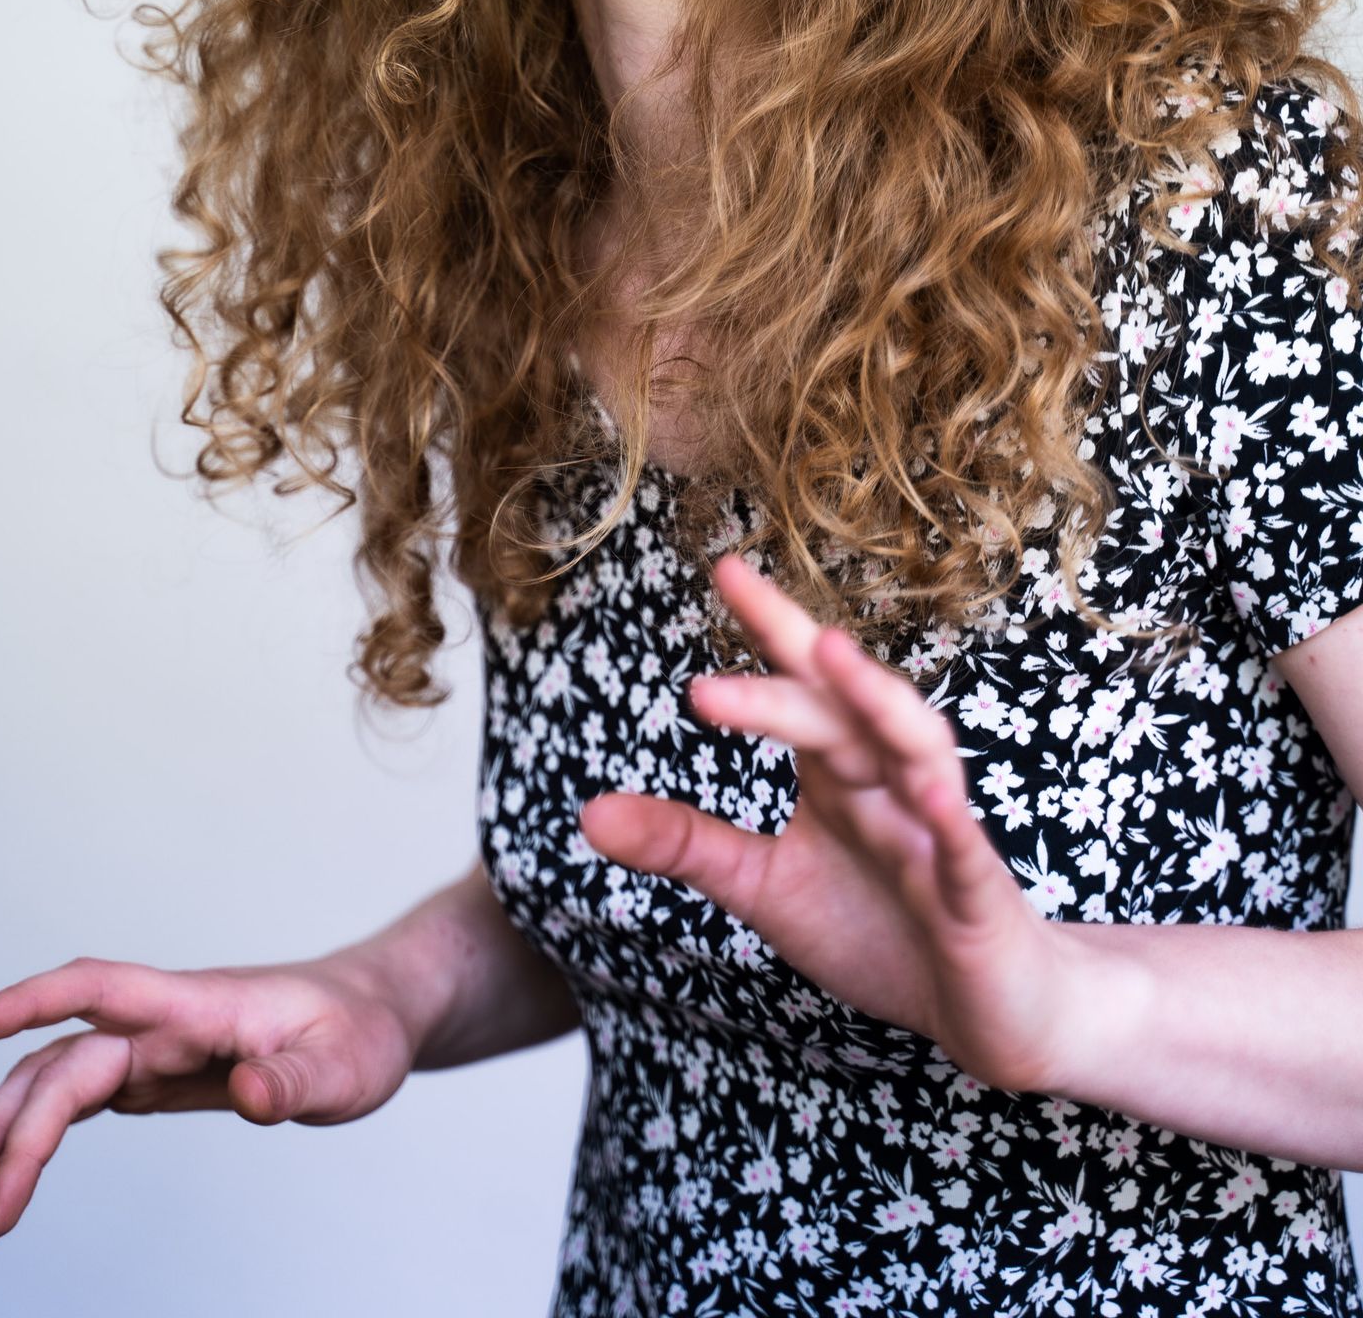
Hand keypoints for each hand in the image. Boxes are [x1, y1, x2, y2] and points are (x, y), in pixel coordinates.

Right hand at [0, 947, 417, 1238]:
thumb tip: (250, 1096)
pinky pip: (81, 1097)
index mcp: (202, 1005)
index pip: (101, 989)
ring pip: (60, 1077)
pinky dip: (33, 1127)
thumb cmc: (361, 1031)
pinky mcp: (159, 1076)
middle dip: (10, 1122)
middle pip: (69, 1061)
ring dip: (3, 1124)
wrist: (375, 1013)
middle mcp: (167, 1022)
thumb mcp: (347, 1065)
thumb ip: (296, 1081)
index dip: (31, 1002)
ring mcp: (157, 1048)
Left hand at [578, 552, 1087, 1092]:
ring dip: (878, 702)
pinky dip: (952, 824)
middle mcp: (893, 783)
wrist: (992, 1010)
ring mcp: (941, 835)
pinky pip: (967, 854)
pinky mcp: (979, 901)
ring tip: (832, 658)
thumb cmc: (884, 931)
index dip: (769, 627)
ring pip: (917, 751)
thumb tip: (587, 812)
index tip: (723, 570)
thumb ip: (686, 844)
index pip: (801, 687)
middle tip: (714, 666)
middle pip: (843, 712)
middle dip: (786, 682)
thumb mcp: (764, 887)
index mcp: (841, 771)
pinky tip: (929, 794)